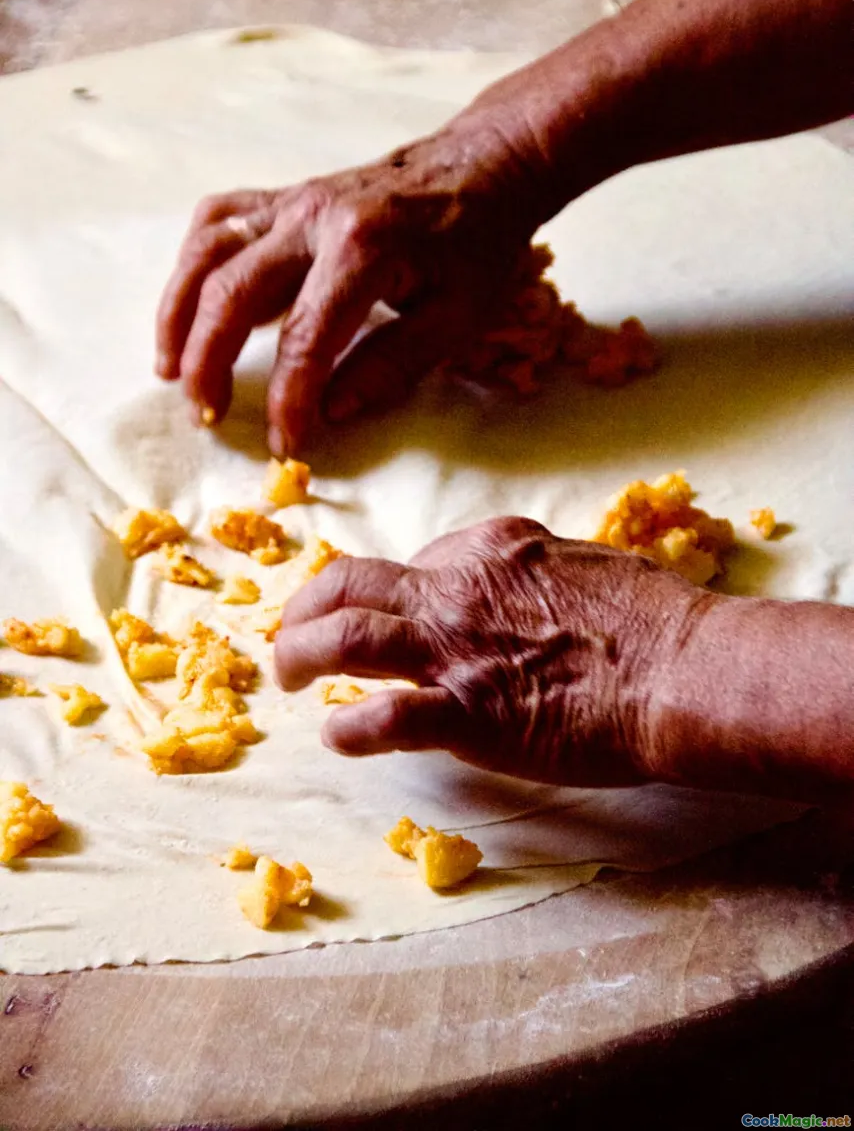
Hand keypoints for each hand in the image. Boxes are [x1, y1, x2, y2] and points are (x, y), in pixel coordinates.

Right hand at [155, 114, 544, 456]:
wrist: (484, 164)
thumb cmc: (478, 244)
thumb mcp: (457, 317)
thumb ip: (391, 366)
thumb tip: (329, 412)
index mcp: (364, 248)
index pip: (306, 338)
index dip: (288, 399)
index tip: (284, 443)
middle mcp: (314, 216)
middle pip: (232, 292)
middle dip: (209, 362)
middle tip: (204, 415)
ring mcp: (293, 199)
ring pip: (208, 250)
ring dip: (178, 313)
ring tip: (170, 369)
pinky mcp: (285, 194)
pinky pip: (219, 218)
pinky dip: (193, 262)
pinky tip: (190, 303)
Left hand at [274, 516, 716, 787]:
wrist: (682, 670)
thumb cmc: (655, 620)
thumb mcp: (588, 565)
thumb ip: (540, 571)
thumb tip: (528, 583)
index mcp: (491, 551)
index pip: (413, 565)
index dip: (390, 593)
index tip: (389, 617)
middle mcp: (456, 590)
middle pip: (349, 581)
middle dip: (308, 607)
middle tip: (297, 636)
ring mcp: (454, 649)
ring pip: (345, 635)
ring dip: (299, 654)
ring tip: (286, 677)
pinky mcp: (466, 713)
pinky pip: (383, 717)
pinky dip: (349, 729)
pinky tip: (338, 737)